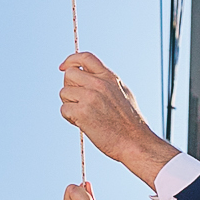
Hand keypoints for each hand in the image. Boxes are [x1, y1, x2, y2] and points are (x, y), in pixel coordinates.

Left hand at [57, 52, 176, 183]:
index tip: (63, 67)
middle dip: (69, 86)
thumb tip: (90, 75)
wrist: (135, 142)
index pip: (85, 57)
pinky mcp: (82, 112)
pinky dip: (69, 118)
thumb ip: (107, 82)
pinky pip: (64, 109)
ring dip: (69, 104)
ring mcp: (90, 97)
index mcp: (109, 77)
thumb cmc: (131, 123)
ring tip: (83, 115)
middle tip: (77, 100)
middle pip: (69, 74)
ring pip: (63, 92)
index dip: (71, 59)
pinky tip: (82, 124)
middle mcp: (99, 84)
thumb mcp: (123, 93)